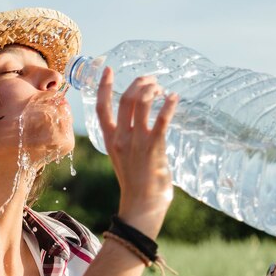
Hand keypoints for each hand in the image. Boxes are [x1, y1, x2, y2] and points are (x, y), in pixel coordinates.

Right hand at [96, 67, 177, 236]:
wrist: (141, 205)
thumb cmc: (136, 183)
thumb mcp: (123, 157)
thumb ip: (126, 140)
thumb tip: (141, 123)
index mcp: (110, 140)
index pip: (101, 107)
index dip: (104, 86)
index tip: (108, 69)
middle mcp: (120, 138)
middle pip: (124, 100)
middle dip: (138, 84)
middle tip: (150, 78)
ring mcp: (136, 142)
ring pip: (140, 104)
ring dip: (151, 90)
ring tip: (160, 87)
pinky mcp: (154, 148)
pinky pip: (161, 121)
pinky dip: (168, 106)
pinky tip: (174, 97)